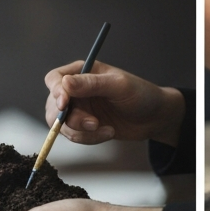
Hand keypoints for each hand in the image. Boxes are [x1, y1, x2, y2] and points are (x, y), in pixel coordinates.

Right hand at [44, 60, 184, 146]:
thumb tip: (65, 83)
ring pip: (61, 124)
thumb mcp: (119, 86)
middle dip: (71, 118)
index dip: (56, 91)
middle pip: (54, 105)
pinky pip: (75, 135)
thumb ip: (92, 84)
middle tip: (94, 123)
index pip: (55, 78)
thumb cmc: (141, 95)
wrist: (155, 118)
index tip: (65, 104)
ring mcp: (79, 109)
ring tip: (106, 130)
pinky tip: (109, 132)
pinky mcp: (84, 126)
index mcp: (82, 71)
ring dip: (81, 131)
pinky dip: (89, 138)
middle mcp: (76, 90)